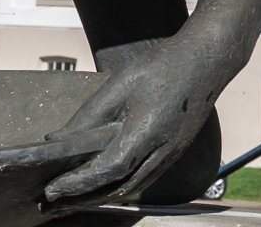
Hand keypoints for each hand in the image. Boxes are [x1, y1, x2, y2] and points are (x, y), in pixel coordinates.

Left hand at [43, 42, 217, 202]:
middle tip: (55, 202)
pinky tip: (106, 184)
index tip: (52, 188)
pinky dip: (122, 187)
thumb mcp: (121, 82)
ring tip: (74, 199)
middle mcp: (164, 149)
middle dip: (86, 199)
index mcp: (148, 130)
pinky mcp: (176, 151)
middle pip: (121, 188)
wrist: (208, 58)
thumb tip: (60, 140)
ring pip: (135, 188)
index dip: (78, 182)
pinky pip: (146, 178)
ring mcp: (173, 153)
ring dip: (103, 197)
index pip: (109, 169)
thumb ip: (90, 114)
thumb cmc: (165, 64)